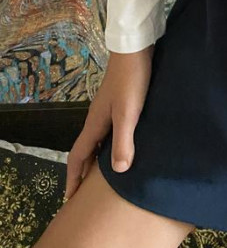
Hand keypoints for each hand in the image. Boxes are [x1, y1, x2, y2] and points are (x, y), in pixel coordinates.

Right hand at [63, 44, 154, 201]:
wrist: (135, 48)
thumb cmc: (131, 81)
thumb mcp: (128, 113)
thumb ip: (123, 141)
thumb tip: (118, 172)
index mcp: (95, 123)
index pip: (78, 156)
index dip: (74, 178)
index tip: (69, 200)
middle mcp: (97, 118)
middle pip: (86, 150)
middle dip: (83, 172)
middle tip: (85, 193)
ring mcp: (107, 108)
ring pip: (97, 140)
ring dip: (97, 158)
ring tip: (104, 176)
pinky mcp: (119, 101)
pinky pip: (108, 130)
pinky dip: (110, 144)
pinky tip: (123, 144)